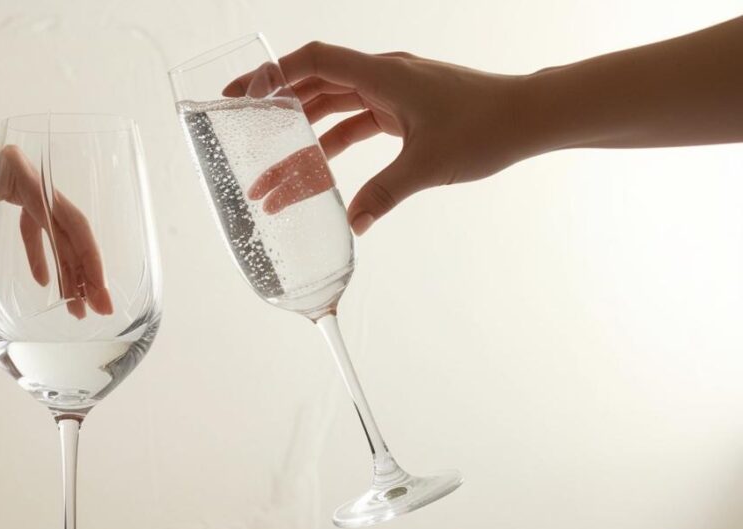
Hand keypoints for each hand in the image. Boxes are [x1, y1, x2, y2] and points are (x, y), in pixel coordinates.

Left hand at [0, 123, 109, 315]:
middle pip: (64, 222)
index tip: (95, 287)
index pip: (60, 213)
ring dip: (64, 264)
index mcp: (10, 166)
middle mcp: (17, 171)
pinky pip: (26, 226)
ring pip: (49, 227)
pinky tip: (42, 282)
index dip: (82, 253)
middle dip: (83, 266)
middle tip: (99, 306)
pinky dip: (36, 253)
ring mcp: (8, 182)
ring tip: (76, 304)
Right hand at [229, 43, 525, 233]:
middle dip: (274, 108)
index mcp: (383, 75)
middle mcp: (383, 76)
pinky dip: (332, 142)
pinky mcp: (403, 109)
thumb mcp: (429, 165)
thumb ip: (384, 194)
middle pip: (314, 83)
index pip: (314, 61)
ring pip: (332, 106)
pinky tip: (315, 171)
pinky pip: (355, 121)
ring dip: (301, 134)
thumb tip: (352, 226)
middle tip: (239, 126)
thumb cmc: (487, 127)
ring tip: (271, 168)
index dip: (272, 74)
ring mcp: (393, 91)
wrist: (531, 117)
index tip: (240, 93)